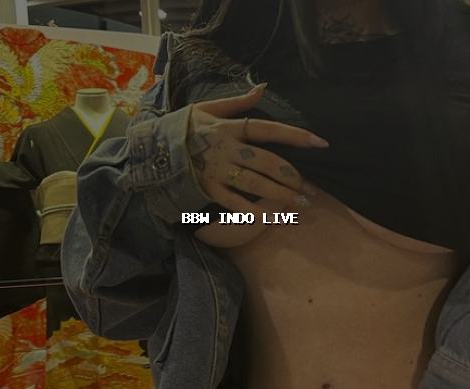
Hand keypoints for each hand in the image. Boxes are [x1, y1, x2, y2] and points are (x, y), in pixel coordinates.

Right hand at [186, 84, 326, 214]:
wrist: (149, 149)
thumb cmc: (181, 128)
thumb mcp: (206, 108)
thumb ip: (237, 102)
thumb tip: (263, 88)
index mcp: (229, 127)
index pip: (269, 129)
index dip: (296, 136)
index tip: (320, 143)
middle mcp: (226, 149)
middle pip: (267, 162)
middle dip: (292, 177)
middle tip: (311, 190)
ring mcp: (216, 170)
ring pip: (254, 183)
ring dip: (280, 194)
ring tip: (299, 204)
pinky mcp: (206, 188)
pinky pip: (234, 203)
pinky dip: (253, 212)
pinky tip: (271, 218)